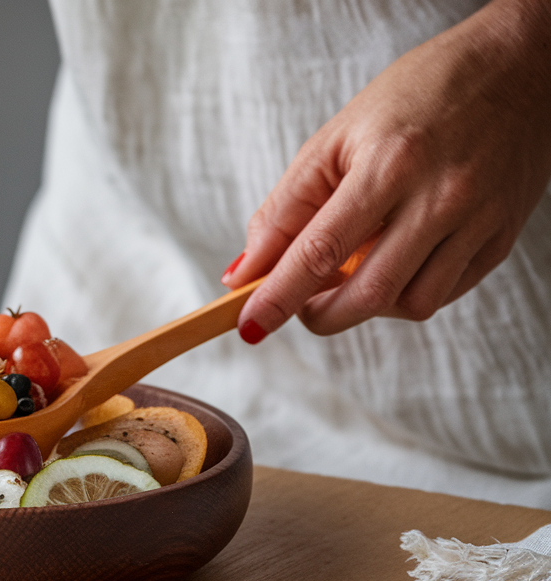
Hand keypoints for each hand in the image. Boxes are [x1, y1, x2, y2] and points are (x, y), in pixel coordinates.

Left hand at [221, 0, 550, 343]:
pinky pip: (446, 293)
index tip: (249, 327)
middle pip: (368, 293)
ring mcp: (478, 221)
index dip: (278, 298)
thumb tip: (245, 269)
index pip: (319, 251)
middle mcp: (440, 197)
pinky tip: (389, 265)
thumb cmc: (418, 94)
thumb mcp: (337, 137)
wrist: (521, 66)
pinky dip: (406, 294)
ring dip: (365, 307)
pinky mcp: (502, 237)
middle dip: (320, 316)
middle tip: (296, 309)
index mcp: (390, 164)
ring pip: (411, 304)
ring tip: (346, 277)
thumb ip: (287, 207)